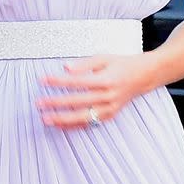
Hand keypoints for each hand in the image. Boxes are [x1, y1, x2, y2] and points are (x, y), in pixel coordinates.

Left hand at [36, 54, 151, 129]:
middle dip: (56, 103)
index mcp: (106, 80)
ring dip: (63, 119)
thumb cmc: (123, 65)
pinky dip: (74, 126)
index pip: (77, 82)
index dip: (58, 81)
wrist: (144, 76)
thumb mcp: (104, 58)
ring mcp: (109, 108)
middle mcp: (108, 96)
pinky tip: (60, 125)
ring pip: (83, 117)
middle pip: (78, 102)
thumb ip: (84, 63)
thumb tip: (65, 67)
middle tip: (39, 103)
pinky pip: (89, 123)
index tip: (43, 80)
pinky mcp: (109, 116)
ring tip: (46, 119)